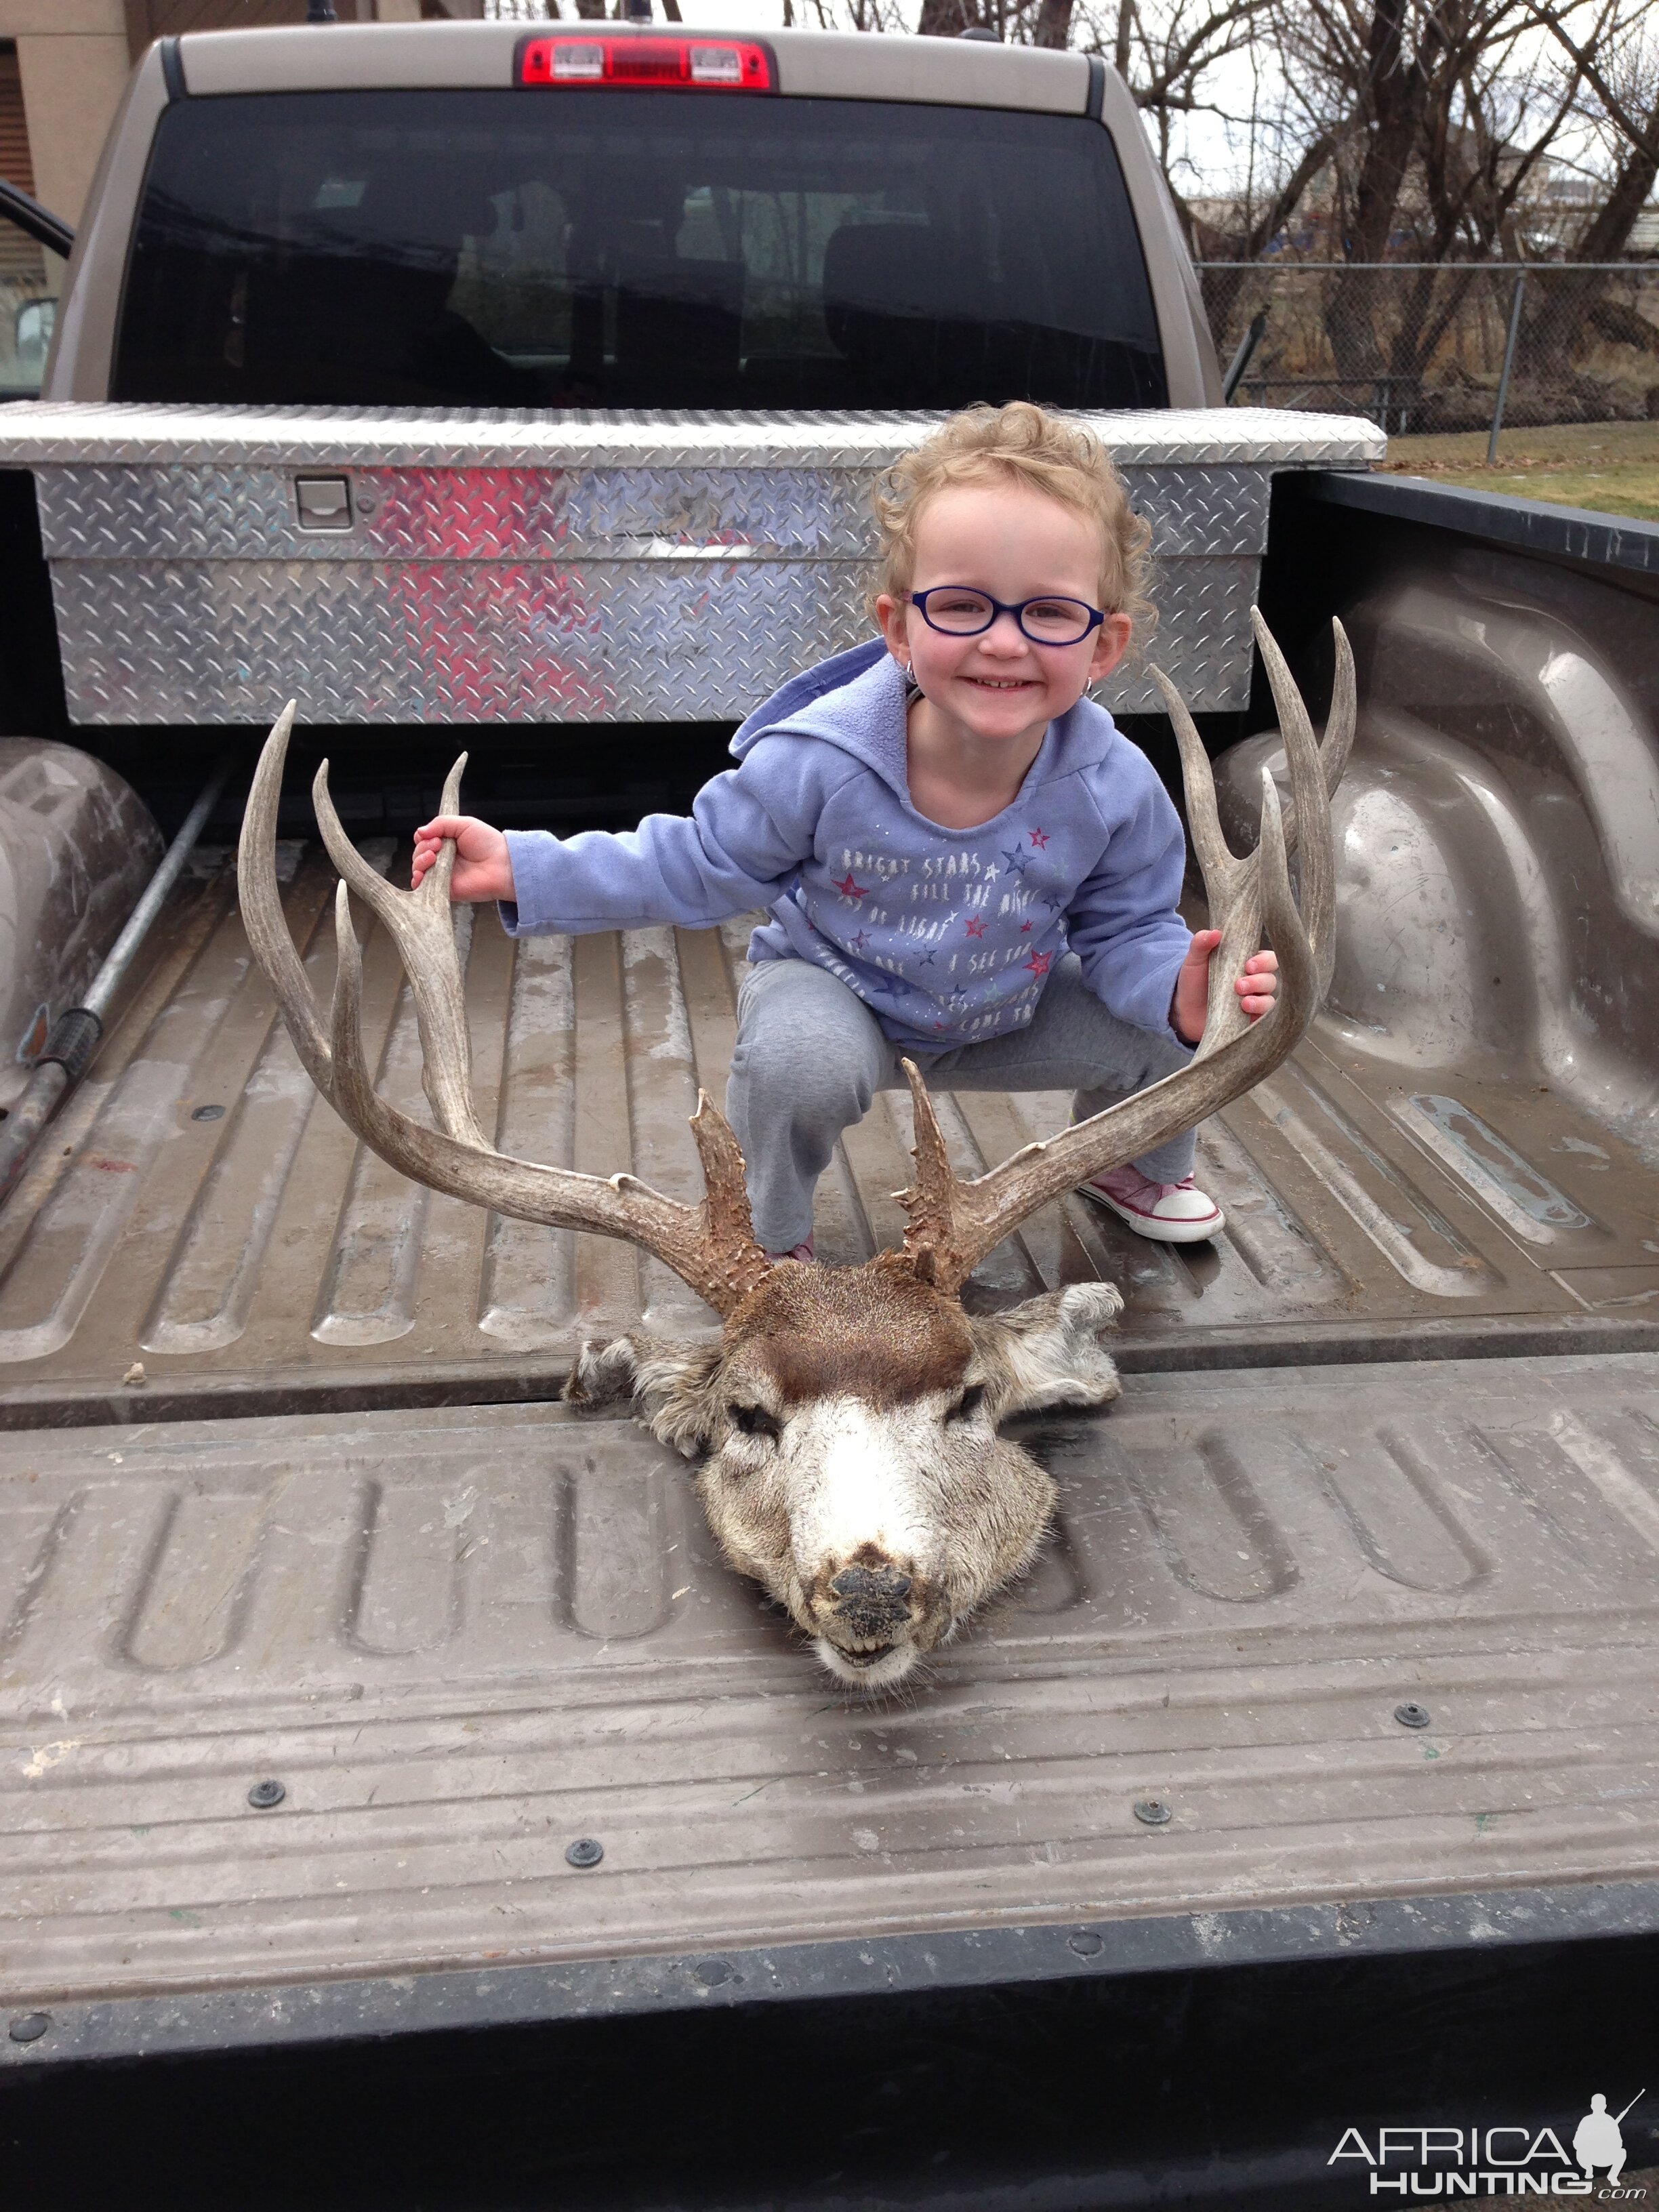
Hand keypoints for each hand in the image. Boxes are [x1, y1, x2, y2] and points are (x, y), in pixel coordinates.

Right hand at [410, 815, 514, 902]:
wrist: (502, 864)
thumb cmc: (488, 843)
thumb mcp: (464, 824)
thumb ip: (440, 823)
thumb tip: (419, 831)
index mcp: (446, 843)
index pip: (423, 840)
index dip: (424, 838)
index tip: (436, 837)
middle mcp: (441, 859)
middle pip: (418, 853)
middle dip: (422, 848)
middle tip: (438, 846)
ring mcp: (442, 874)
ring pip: (418, 869)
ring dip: (419, 861)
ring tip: (433, 857)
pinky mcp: (444, 889)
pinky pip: (423, 888)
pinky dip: (418, 881)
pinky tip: (421, 874)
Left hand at [1170, 929, 1278, 1045]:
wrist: (1182, 1010)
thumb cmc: (1193, 981)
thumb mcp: (1194, 960)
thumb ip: (1201, 943)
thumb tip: (1214, 932)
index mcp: (1248, 964)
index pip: (1269, 959)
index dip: (1264, 962)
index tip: (1248, 965)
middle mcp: (1255, 983)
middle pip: (1270, 980)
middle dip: (1258, 981)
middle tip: (1238, 985)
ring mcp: (1254, 1003)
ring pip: (1269, 1001)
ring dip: (1259, 1001)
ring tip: (1243, 1003)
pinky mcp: (1249, 1022)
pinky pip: (1263, 1021)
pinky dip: (1258, 1017)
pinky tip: (1246, 1014)